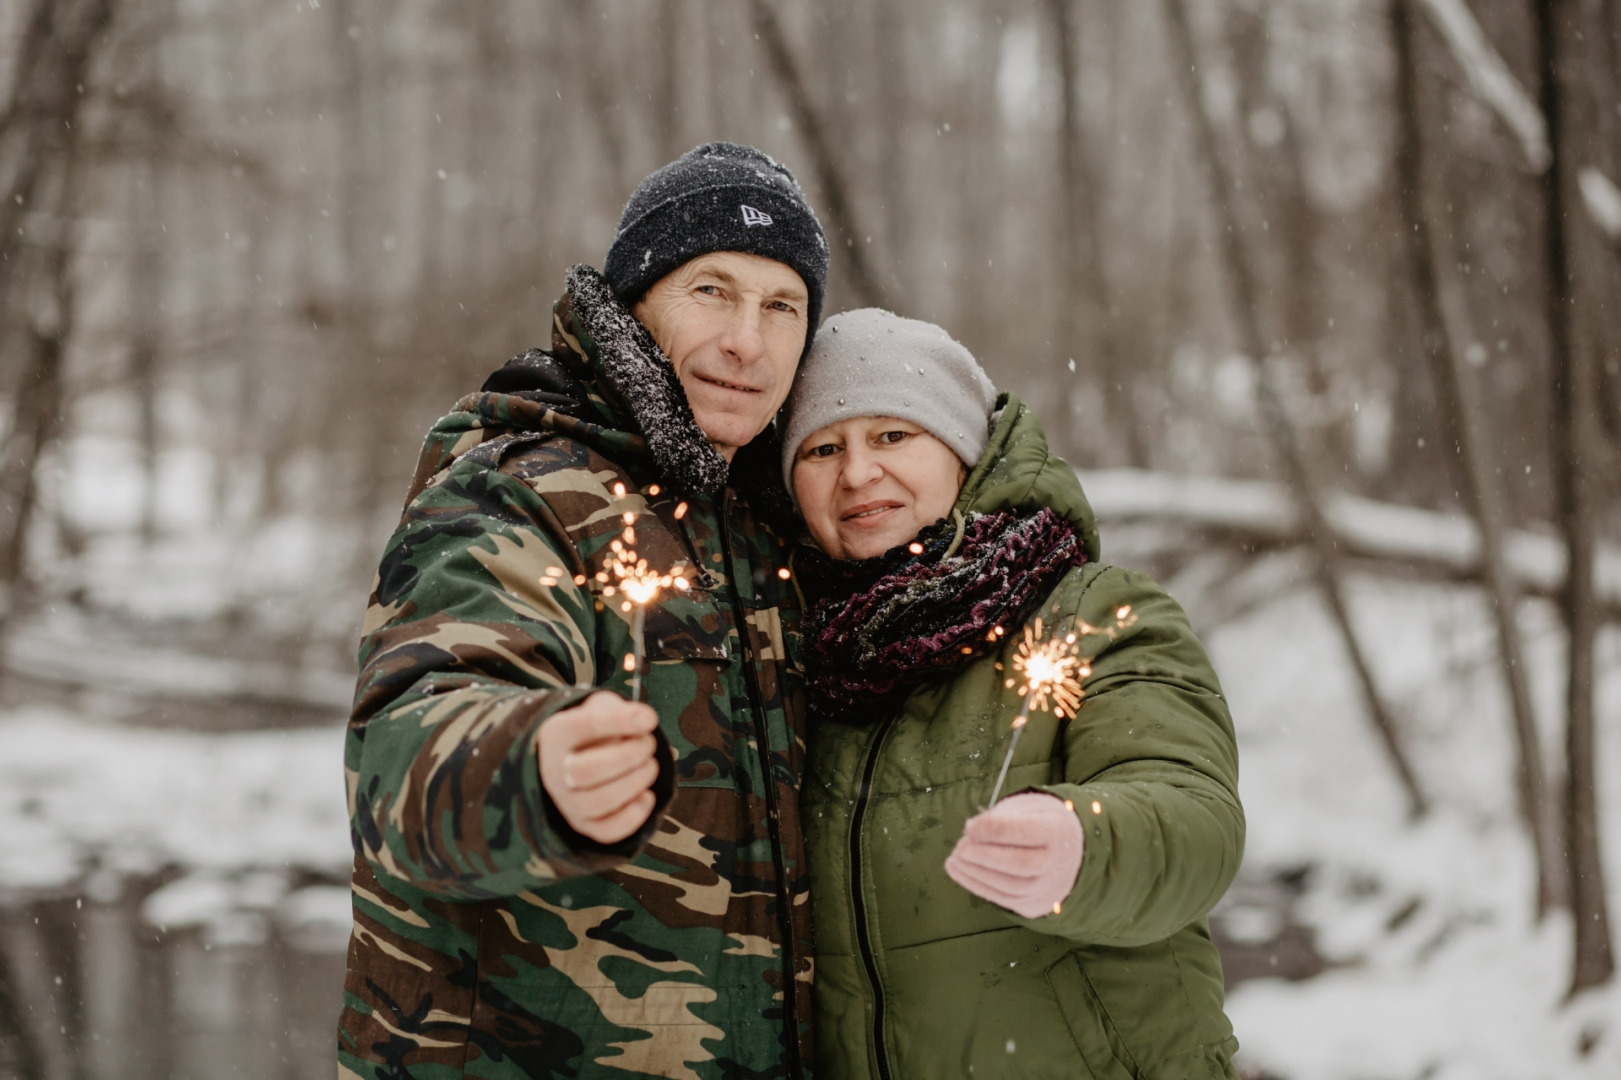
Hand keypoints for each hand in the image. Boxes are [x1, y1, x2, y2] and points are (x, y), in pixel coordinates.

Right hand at [538, 691, 661, 844]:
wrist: (576, 759)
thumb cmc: (595, 730)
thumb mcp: (601, 708)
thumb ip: (619, 710)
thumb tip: (644, 721)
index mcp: (556, 734)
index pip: (581, 727)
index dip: (618, 722)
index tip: (649, 719)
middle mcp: (555, 771)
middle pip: (585, 772)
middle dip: (627, 757)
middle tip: (648, 744)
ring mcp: (567, 802)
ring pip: (596, 803)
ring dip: (634, 783)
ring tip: (650, 766)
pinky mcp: (584, 825)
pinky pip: (606, 831)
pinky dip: (633, 816)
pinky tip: (646, 795)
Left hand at [944, 792, 1083, 918]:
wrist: (1067, 852)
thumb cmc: (1037, 822)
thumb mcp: (1025, 808)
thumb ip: (1001, 818)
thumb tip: (972, 833)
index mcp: (1058, 830)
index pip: (1028, 832)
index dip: (994, 829)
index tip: (969, 826)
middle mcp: (1058, 862)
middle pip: (1022, 864)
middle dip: (985, 856)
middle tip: (960, 847)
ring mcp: (1048, 887)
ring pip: (1011, 886)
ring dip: (976, 873)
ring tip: (955, 858)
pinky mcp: (1033, 903)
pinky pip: (1003, 898)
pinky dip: (976, 885)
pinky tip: (958, 870)